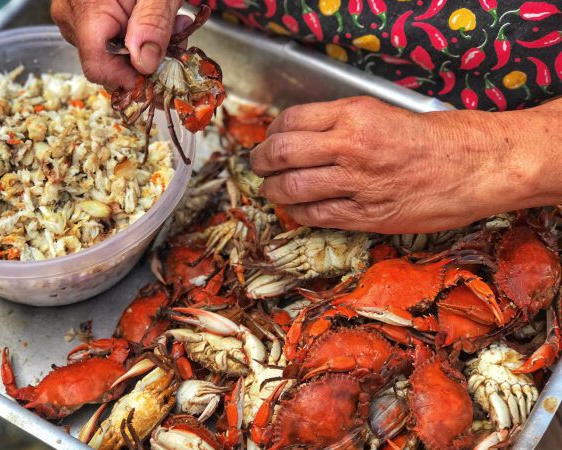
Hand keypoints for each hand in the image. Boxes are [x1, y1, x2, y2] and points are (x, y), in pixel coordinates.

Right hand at [51, 0, 184, 87]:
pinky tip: (152, 17)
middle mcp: (70, 16)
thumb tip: (144, 63)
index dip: (131, 80)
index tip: (161, 78)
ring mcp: (72, 15)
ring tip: (169, 21)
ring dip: (144, 46)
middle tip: (177, 36)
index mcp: (86, 8)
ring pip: (109, 52)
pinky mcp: (80, 13)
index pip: (99, 68)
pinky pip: (105, 37)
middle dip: (146, 58)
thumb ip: (153, 23)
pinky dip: (134, 34)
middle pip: (107, 62)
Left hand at [250, 96, 561, 233]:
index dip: (271, 133)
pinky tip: (298, 208)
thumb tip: (302, 137)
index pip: (290, 121)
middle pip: (281, 153)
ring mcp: (356, 183)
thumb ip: (342, 123)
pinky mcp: (366, 215)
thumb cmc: (438, 139)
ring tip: (272, 189)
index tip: (269, 140)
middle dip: (261, 161)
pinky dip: (299, 212)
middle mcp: (350, 146)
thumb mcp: (385, 113)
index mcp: (355, 114)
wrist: (477, 167)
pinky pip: (316, 215)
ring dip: (273, 190)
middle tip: (259, 165)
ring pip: (292, 187)